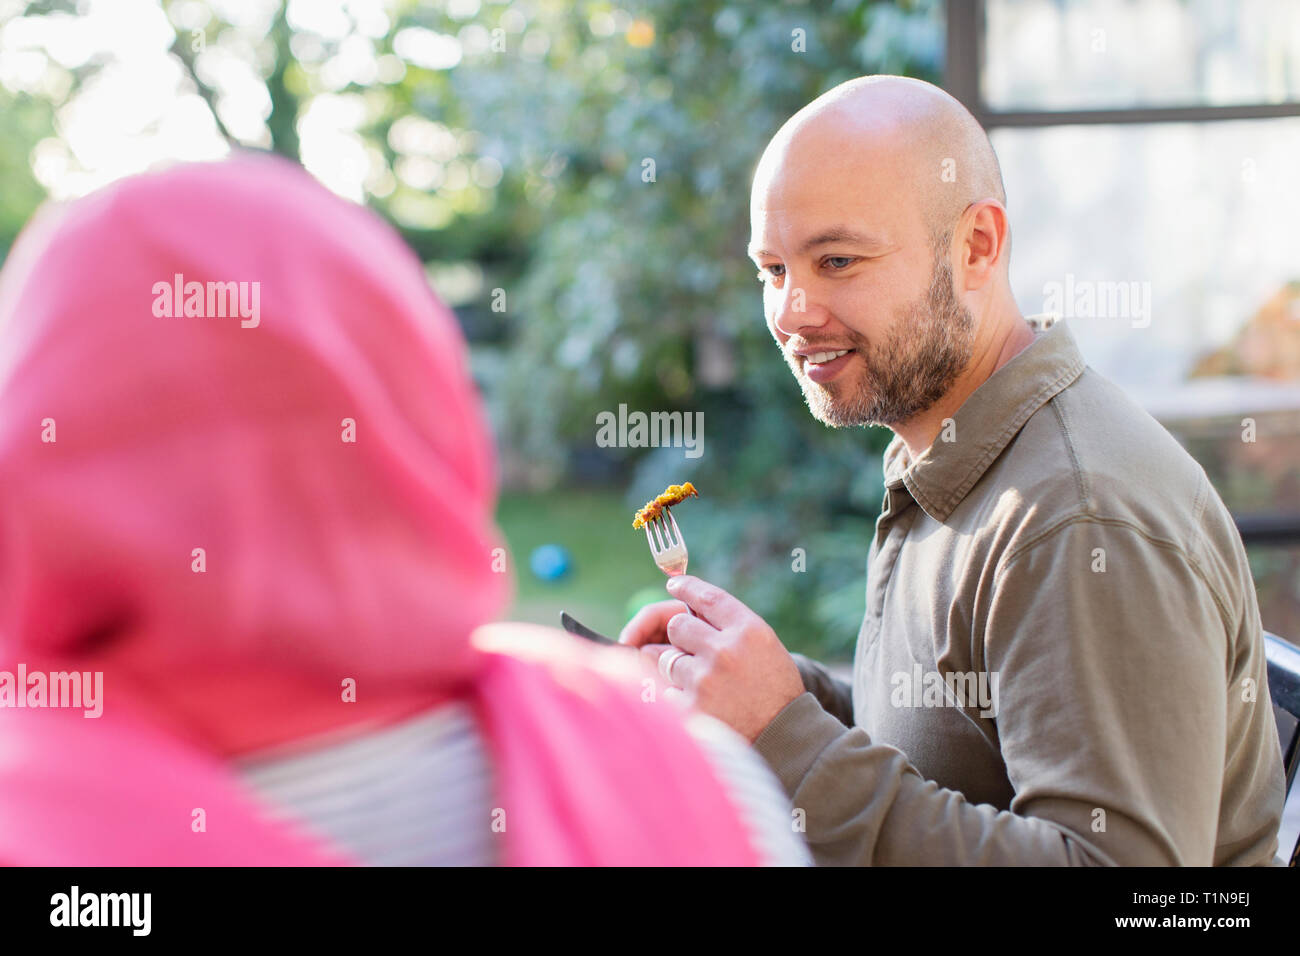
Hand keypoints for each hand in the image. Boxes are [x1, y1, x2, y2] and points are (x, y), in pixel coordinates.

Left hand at [619, 575, 805, 741]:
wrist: (784, 737)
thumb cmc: (774, 688)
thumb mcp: (764, 645)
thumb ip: (730, 625)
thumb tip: (687, 606)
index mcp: (749, 629)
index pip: (708, 597)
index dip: (687, 586)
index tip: (674, 583)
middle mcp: (726, 650)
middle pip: (678, 625)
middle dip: (680, 636)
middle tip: (693, 650)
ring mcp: (705, 679)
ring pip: (665, 658)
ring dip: (675, 667)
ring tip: (703, 684)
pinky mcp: (690, 707)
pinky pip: (664, 689)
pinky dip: (675, 696)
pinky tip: (700, 704)